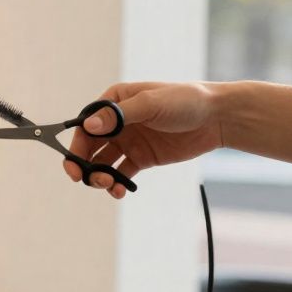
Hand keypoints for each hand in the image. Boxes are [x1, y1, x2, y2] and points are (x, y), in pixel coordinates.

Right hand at [63, 81, 223, 198]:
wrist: (217, 118)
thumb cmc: (185, 101)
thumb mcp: (151, 104)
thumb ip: (118, 116)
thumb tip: (87, 125)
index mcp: (114, 103)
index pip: (85, 126)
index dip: (76, 146)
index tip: (74, 163)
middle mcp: (117, 123)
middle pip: (89, 148)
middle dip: (84, 165)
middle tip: (85, 179)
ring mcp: (128, 142)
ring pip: (102, 163)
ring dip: (99, 176)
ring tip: (109, 184)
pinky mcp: (141, 158)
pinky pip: (121, 174)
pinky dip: (116, 184)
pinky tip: (120, 190)